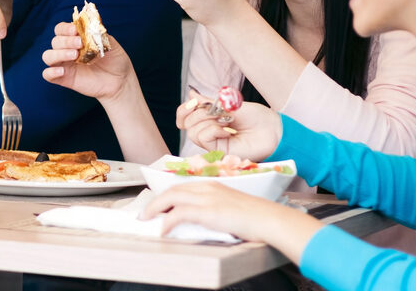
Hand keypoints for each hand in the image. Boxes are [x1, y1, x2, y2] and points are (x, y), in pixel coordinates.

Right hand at [42, 22, 135, 104]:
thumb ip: (98, 33)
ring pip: (48, 56)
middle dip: (66, 41)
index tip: (75, 30)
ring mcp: (65, 64)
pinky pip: (48, 75)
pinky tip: (62, 71)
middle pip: (55, 41)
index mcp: (75, 39)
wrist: (120, 81)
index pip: (61, 29)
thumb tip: (90, 24)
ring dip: (58, 54)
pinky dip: (51, 72)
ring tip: (74, 55)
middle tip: (80, 43)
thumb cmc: (115, 60)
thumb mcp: (110, 43)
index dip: (64, 28)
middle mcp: (67, 50)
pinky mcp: (64, 78)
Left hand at [140, 181, 291, 241]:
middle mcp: (207, 187)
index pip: (182, 186)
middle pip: (172, 190)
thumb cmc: (256, 217)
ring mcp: (207, 198)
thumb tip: (201, 220)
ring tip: (147, 220)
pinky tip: (163, 230)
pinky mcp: (208, 211)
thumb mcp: (231, 207)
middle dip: (155, 201)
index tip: (156, 205)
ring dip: (155, 209)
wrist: (270, 219)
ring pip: (171, 198)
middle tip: (145, 213)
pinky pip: (179, 214)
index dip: (166, 196)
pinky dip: (167, 221)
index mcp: (213, 185)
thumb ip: (215, 209)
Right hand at [177, 89, 281, 160]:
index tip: (194, 101)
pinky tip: (227, 130)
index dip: (184, 109)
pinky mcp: (218, 151)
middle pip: (186, 123)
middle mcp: (209, 132)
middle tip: (216, 110)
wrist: (273, 130)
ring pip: (192, 132)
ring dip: (206, 121)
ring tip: (224, 120)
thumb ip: (209, 102)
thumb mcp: (230, 104)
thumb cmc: (256, 118)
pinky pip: (203, 138)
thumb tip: (191, 94)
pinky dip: (212, 130)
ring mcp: (213, 143)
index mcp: (210, 119)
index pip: (184, 117)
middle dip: (198, 113)